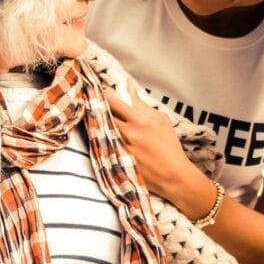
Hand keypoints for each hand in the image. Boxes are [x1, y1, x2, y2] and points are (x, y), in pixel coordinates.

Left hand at [104, 83, 212, 215]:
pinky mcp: (117, 161)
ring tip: (92, 116)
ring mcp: (120, 148)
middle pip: (102, 114)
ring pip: (99, 129)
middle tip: (90, 101)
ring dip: (95, 121)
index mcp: (140, 121)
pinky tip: (97, 133)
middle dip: (95, 106)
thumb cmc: (169, 147)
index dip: (103, 93)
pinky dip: (99, 137)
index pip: (113, 101)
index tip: (99, 90)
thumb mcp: (160, 120)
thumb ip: (141, 104)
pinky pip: (102, 145)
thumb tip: (128, 87)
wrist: (173, 175)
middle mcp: (128, 134)